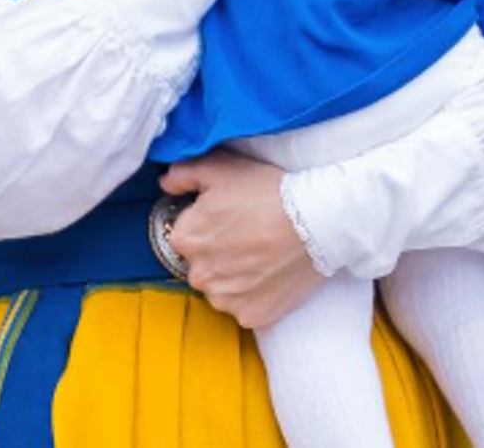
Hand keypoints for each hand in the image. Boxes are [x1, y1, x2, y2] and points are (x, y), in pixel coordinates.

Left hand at [161, 151, 323, 329]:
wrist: (318, 220)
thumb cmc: (269, 192)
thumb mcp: (223, 168)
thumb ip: (184, 173)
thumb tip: (165, 184)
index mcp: (185, 238)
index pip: (186, 233)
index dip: (209, 223)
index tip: (232, 215)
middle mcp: (198, 275)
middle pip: (202, 264)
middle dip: (219, 252)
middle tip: (250, 233)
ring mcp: (225, 299)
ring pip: (222, 288)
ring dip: (236, 275)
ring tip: (263, 254)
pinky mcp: (250, 315)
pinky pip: (245, 306)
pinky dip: (255, 294)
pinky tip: (271, 274)